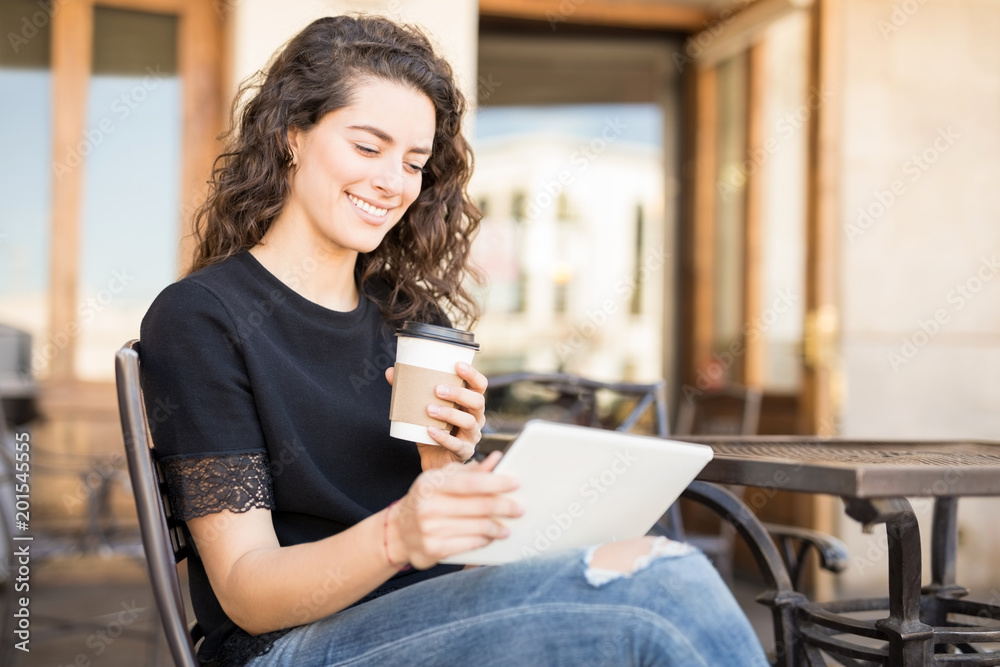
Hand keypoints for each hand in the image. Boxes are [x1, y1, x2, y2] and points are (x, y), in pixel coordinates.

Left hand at [385, 362, 487, 469]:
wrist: (433, 459)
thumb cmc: (432, 429)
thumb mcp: (423, 409)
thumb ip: (410, 391)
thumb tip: (390, 372)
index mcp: (469, 404)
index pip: (479, 386)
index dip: (472, 374)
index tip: (457, 364)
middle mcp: (476, 418)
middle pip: (477, 402)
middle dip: (458, 393)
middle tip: (436, 389)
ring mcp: (472, 436)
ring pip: (469, 422)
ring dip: (449, 414)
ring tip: (429, 409)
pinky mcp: (464, 452)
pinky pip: (457, 445)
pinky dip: (443, 437)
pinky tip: (429, 430)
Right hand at [385, 451, 522, 568]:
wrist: (399, 531)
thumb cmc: (428, 499)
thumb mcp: (442, 480)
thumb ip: (470, 471)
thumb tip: (497, 459)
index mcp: (432, 483)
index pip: (471, 482)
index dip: (496, 483)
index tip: (516, 483)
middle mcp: (429, 505)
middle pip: (478, 506)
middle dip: (504, 507)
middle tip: (519, 509)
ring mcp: (429, 529)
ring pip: (477, 528)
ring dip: (497, 528)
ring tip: (507, 528)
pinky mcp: (433, 549)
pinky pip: (469, 544)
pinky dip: (484, 541)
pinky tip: (490, 538)